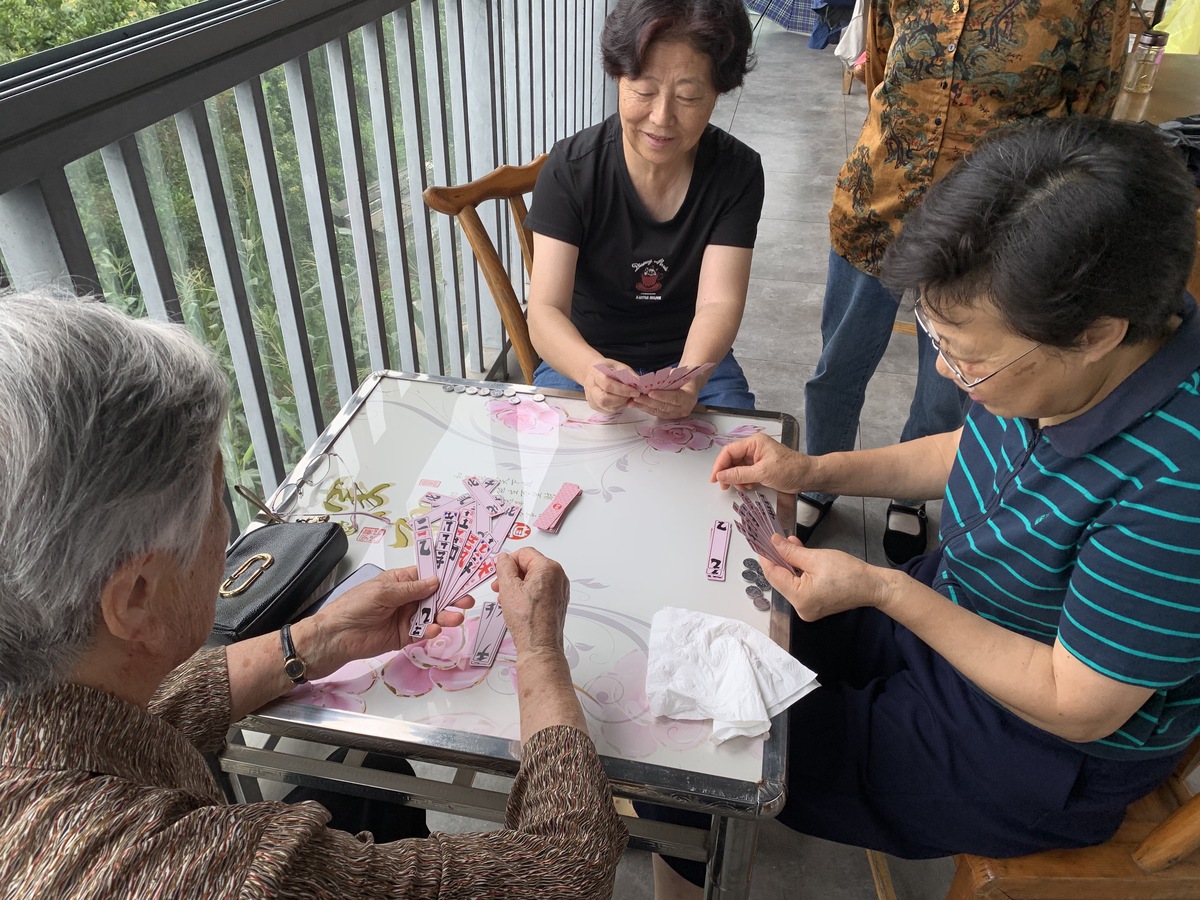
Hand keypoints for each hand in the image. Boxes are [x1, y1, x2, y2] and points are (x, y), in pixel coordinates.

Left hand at [300, 567, 472, 679]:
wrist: (337, 636)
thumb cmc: (355, 606)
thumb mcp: (383, 591)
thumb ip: (411, 589)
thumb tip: (436, 581)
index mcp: (401, 581)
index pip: (427, 575)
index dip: (445, 575)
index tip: (463, 576)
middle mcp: (407, 598)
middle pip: (435, 596)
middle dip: (451, 598)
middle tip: (466, 600)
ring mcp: (407, 617)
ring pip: (433, 615)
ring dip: (445, 615)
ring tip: (456, 617)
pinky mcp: (405, 636)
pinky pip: (424, 632)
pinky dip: (431, 631)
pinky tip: (434, 629)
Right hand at [491, 547, 569, 654]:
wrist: (540, 646)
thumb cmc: (527, 620)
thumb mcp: (508, 588)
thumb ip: (504, 567)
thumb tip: (503, 558)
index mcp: (549, 568)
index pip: (524, 553)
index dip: (508, 562)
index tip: (499, 574)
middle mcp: (558, 576)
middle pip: (529, 565)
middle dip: (511, 575)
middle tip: (499, 587)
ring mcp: (559, 589)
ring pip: (533, 578)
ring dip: (516, 585)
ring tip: (505, 599)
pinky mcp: (558, 600)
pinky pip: (539, 589)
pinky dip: (526, 594)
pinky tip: (515, 605)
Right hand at [582, 359, 639, 412]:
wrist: (594, 373)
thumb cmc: (608, 368)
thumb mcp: (619, 366)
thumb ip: (629, 374)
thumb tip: (640, 383)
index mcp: (596, 374)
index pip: (608, 385)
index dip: (623, 390)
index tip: (635, 391)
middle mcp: (591, 388)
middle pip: (604, 399)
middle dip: (622, 399)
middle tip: (632, 395)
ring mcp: (591, 398)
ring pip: (607, 407)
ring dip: (621, 404)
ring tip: (627, 397)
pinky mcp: (594, 406)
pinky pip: (607, 410)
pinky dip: (617, 406)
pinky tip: (621, 400)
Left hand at [630, 382, 698, 418]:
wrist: (689, 385)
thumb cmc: (683, 376)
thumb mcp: (680, 374)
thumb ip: (670, 378)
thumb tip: (657, 379)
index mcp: (689, 397)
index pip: (675, 398)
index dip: (662, 396)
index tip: (650, 393)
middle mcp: (684, 409)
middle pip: (664, 406)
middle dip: (649, 402)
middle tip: (636, 397)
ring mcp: (676, 415)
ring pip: (658, 412)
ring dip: (644, 407)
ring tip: (632, 402)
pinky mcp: (669, 416)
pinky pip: (656, 413)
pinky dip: (646, 409)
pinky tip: (636, 405)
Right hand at [710, 432, 809, 492]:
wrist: (808, 476)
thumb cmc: (790, 470)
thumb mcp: (762, 473)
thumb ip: (739, 474)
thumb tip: (721, 476)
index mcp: (754, 442)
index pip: (729, 451)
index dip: (720, 465)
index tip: (715, 479)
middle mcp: (754, 447)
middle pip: (732, 459)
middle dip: (728, 473)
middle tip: (725, 486)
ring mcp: (758, 457)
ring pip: (738, 467)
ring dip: (737, 479)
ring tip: (742, 487)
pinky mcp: (761, 466)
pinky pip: (746, 472)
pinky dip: (744, 480)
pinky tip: (749, 486)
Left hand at [759, 535, 888, 620]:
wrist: (871, 585)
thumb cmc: (848, 573)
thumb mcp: (815, 557)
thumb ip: (790, 552)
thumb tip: (774, 543)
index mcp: (800, 598)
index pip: (774, 576)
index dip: (766, 558)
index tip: (761, 543)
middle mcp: (801, 608)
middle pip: (781, 580)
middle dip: (780, 559)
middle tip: (777, 539)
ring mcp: (807, 609)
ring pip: (790, 582)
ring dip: (790, 563)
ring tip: (791, 544)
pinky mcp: (814, 605)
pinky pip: (800, 586)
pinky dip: (799, 572)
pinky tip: (799, 557)